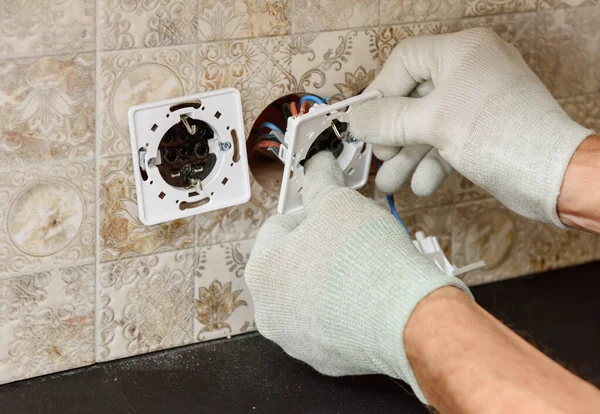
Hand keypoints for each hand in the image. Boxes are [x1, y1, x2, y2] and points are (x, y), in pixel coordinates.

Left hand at [245, 151, 471, 402]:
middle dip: (320, 246)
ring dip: (331, 279)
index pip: (278, 225)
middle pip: (293, 262)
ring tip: (363, 269)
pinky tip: (368, 297)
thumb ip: (321, 180)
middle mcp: (270, 310)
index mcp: (261, 270)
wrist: (408, 319)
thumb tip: (318, 163)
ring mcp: (296, 340)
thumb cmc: (367, 262)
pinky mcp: (326, 359)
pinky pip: (331, 323)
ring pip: (311, 295)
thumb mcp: (339, 203)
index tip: (334, 211)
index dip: (311, 211)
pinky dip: (345, 309)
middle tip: (351, 238)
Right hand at [349, 28, 593, 227]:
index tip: (367, 120)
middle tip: (382, 154)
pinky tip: (423, 184)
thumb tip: (356, 119)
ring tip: (392, 182)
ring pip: (427, 125)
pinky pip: (445, 141)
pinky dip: (432, 163)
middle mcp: (469, 71)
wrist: (551, 175)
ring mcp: (476, 102)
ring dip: (408, 156)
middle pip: (413, 98)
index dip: (381, 91)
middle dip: (394, 134)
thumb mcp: (433, 124)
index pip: (405, 61)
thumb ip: (388, 120)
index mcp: (461, 52)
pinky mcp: (481, 130)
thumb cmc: (503, 134)